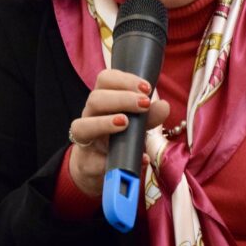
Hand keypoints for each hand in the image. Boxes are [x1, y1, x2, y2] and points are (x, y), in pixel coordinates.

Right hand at [67, 69, 169, 196]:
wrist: (100, 165)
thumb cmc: (120, 136)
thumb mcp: (139, 124)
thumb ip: (150, 115)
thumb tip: (163, 106)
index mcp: (103, 99)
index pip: (105, 79)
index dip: (125, 80)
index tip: (147, 88)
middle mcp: (90, 115)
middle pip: (95, 99)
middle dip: (121, 99)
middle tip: (144, 104)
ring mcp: (85, 139)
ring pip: (82, 126)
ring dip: (105, 123)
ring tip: (125, 123)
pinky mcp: (86, 162)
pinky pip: (92, 160)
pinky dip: (110, 160)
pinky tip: (133, 160)